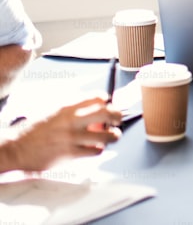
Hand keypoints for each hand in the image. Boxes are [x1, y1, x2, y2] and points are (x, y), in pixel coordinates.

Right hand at [7, 97, 121, 171]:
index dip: (106, 100)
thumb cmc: (33, 130)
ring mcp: (72, 138)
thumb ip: (71, 109)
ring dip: (113, 135)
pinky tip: (96, 148)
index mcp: (67, 108)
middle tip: (117, 119)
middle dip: (117, 116)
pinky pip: (95, 151)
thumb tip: (90, 106)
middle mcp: (72, 121)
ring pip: (106, 135)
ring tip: (113, 136)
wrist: (15, 148)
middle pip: (107, 113)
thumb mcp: (52, 111)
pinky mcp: (71, 154)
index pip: (97, 97)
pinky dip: (99, 149)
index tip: (108, 103)